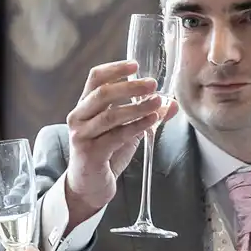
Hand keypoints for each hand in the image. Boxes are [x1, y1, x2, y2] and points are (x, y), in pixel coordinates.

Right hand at [62, 60, 178, 222]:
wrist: (90, 186)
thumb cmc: (106, 154)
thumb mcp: (127, 131)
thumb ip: (146, 116)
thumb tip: (171, 102)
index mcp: (85, 106)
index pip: (95, 78)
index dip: (115, 69)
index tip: (136, 65)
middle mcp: (79, 117)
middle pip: (103, 93)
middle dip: (131, 87)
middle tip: (153, 84)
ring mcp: (82, 135)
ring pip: (110, 115)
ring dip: (137, 107)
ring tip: (157, 103)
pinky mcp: (90, 153)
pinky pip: (116, 136)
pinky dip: (136, 127)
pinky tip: (152, 121)